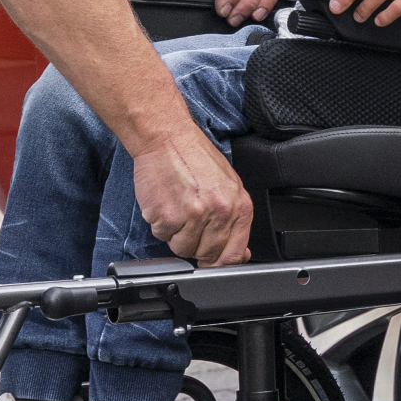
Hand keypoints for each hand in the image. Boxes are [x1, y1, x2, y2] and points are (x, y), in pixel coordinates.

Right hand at [131, 129, 252, 265]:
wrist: (167, 138)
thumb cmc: (195, 157)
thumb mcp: (229, 186)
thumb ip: (235, 220)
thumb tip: (240, 253)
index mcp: (239, 207)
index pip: (234, 254)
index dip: (221, 262)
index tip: (212, 262)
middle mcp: (219, 213)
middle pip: (207, 255)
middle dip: (196, 244)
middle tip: (189, 221)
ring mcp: (193, 216)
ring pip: (182, 249)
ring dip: (176, 235)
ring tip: (177, 209)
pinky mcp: (168, 217)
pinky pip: (163, 236)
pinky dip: (160, 225)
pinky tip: (165, 204)